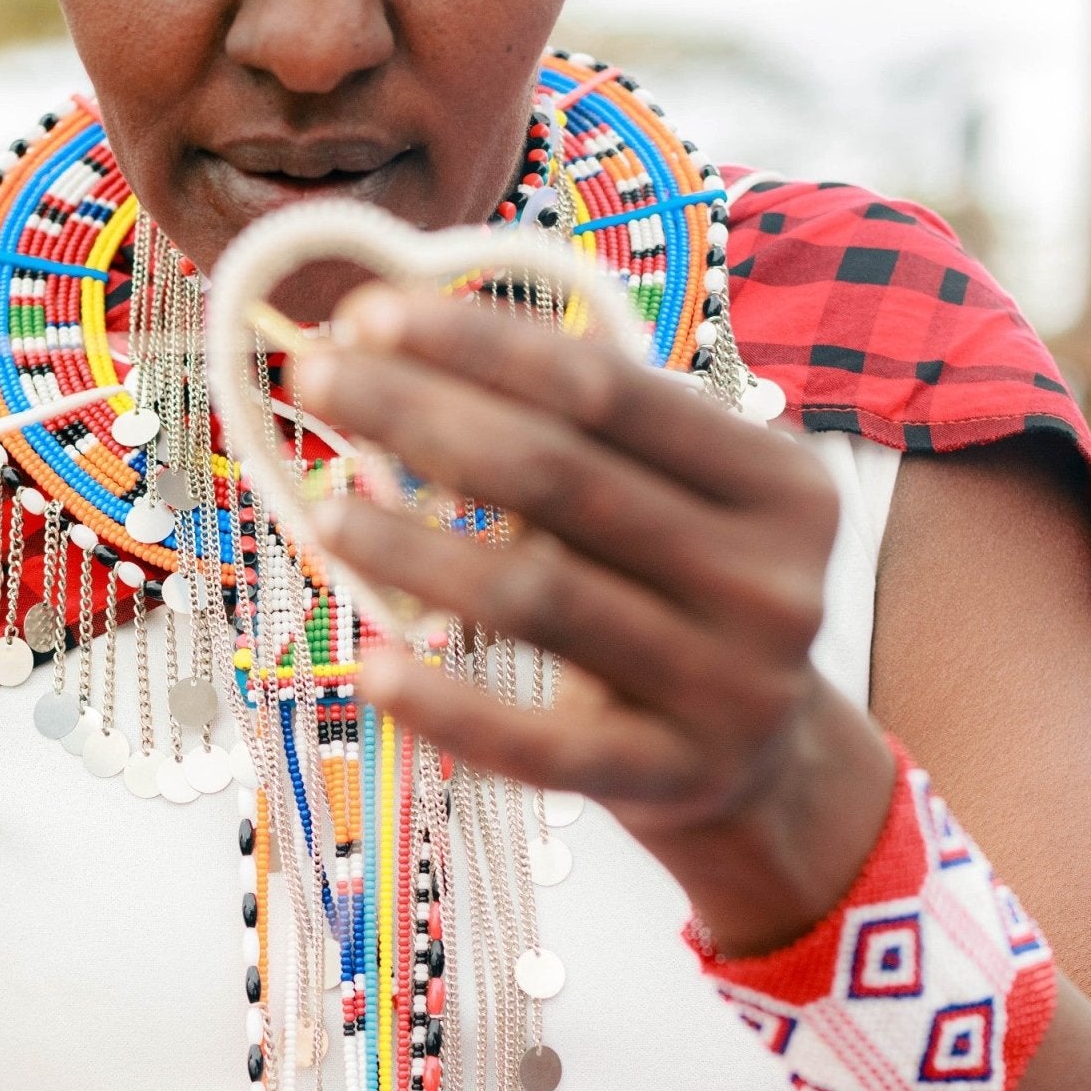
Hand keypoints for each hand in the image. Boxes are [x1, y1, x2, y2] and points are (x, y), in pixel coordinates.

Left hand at [291, 281, 894, 952]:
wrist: (761, 758)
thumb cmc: (676, 585)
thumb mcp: (669, 495)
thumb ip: (576, 427)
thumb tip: (399, 342)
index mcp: (776, 479)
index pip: (604, 390)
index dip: (480, 345)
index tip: (367, 313)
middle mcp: (770, 579)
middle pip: (561, 478)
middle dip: (421, 415)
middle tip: (314, 380)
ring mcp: (732, 688)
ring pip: (538, 600)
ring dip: (412, 551)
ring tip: (319, 512)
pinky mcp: (673, 776)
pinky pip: (540, 747)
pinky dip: (449, 707)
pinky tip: (370, 667)